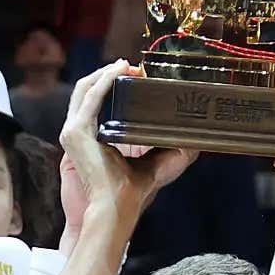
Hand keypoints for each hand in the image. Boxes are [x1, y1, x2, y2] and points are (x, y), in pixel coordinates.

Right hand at [59, 60, 196, 229]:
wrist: (116, 209)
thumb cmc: (133, 193)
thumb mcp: (160, 163)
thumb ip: (175, 148)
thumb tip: (200, 136)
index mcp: (96, 136)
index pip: (98, 100)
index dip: (115, 83)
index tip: (138, 74)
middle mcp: (81, 132)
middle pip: (89, 90)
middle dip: (111, 73)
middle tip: (135, 66)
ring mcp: (73, 132)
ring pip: (85, 88)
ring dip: (107, 73)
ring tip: (128, 65)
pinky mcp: (75, 133)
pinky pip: (89, 98)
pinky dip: (104, 81)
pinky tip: (119, 71)